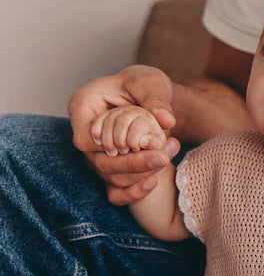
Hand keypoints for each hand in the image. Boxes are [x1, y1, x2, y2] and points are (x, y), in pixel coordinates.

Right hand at [69, 64, 180, 204]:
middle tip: (163, 157)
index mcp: (83, 107)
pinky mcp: (112, 168)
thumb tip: (167, 121)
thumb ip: (156, 100)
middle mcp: (86, 134)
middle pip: (100, 162)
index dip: (113, 145)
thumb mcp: (151, 83)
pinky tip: (154, 181)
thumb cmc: (143, 83)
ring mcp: (98, 154)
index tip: (145, 143)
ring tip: (168, 156)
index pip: (86, 139)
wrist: (148, 96)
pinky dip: (134, 192)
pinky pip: (116, 191)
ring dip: (141, 173)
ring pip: (111, 177)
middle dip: (133, 163)